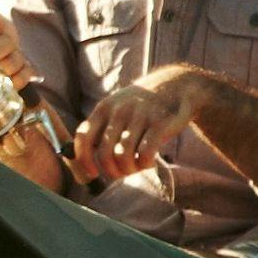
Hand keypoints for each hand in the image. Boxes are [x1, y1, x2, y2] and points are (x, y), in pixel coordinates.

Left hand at [77, 65, 214, 179]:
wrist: (176, 84)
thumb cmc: (140, 107)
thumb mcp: (116, 109)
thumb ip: (99, 131)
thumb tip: (81, 163)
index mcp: (103, 108)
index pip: (83, 137)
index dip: (83, 159)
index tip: (93, 172)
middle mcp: (119, 111)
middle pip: (104, 153)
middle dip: (111, 171)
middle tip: (121, 173)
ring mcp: (140, 116)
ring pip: (123, 156)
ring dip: (128, 169)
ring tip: (135, 167)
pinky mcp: (160, 124)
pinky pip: (145, 154)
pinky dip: (144, 164)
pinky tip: (148, 162)